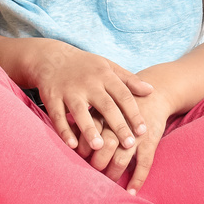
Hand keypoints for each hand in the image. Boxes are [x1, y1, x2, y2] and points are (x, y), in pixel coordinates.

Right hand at [30, 39, 152, 150]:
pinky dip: (64, 130)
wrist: (51, 57)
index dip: (134, 113)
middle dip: (117, 125)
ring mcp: (68, 90)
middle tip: (129, 144)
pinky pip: (58, 116)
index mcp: (103, 75)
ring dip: (89, 129)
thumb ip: (129, 79)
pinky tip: (73, 145)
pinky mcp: (51, 98)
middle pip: (105, 105)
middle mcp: (87, 83)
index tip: (143, 131)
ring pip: (80, 112)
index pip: (122, 95)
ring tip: (99, 146)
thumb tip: (151, 90)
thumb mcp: (108, 66)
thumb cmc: (85, 66)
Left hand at [76, 88, 174, 194]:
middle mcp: (117, 124)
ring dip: (113, 174)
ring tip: (109, 184)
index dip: (83, 149)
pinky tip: (131, 191)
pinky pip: (143, 164)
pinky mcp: (150, 141)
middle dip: (97, 164)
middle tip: (93, 173)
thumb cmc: (120, 104)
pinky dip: (137, 180)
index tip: (80, 159)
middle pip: (104, 148)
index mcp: (102, 113)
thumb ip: (85, 120)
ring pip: (121, 159)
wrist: (154, 94)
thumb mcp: (102, 105)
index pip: (88, 134)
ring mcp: (135, 134)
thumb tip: (68, 139)